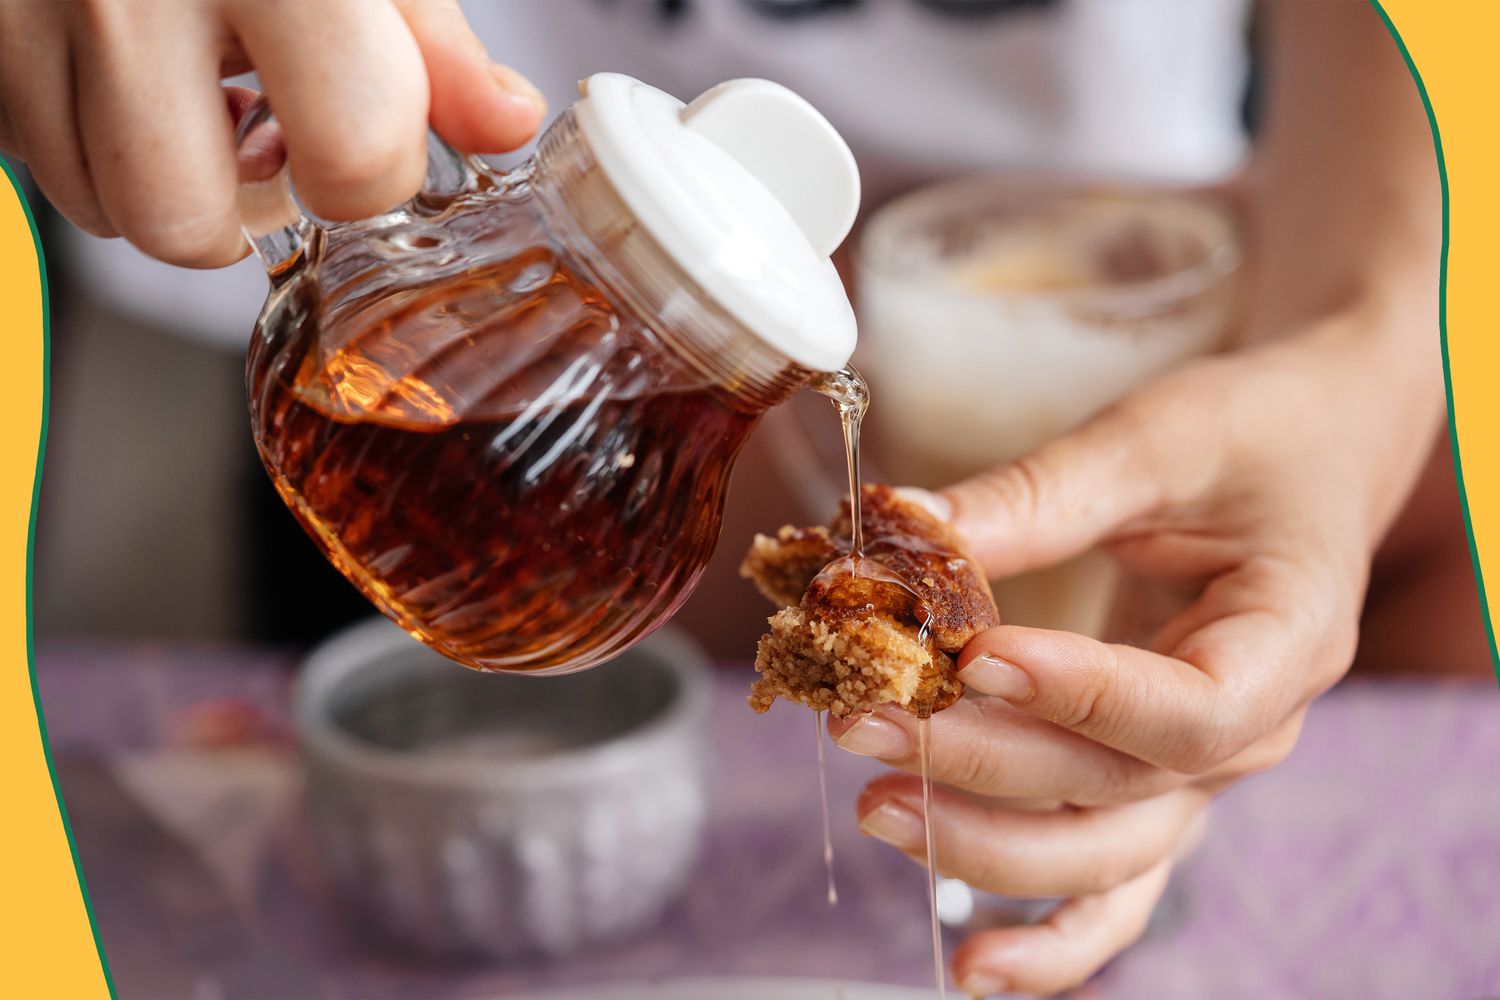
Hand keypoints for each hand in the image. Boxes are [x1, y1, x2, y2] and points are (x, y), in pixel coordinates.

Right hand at [0, 0, 544, 266]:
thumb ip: (436, 45)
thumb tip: (507, 122)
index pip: (349, 156)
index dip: (373, 179)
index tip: (372, 149)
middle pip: (182, 221)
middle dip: (244, 218)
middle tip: (274, 155)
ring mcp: (35, 9)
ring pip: (100, 205)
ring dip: (163, 187)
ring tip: (199, 104)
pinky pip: (38, 155)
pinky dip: (93, 144)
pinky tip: (130, 76)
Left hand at [830, 313, 1442, 995]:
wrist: (1307, 455)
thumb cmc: (1246, 439)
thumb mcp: (1152, 441)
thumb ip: (1035, 494)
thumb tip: (896, 524)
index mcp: (1284, 642)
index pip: (1185, 711)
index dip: (1077, 696)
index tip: (972, 656)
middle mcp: (1250, 732)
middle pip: (1118, 793)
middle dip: (982, 767)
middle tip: (866, 719)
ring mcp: (1200, 775)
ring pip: (1101, 856)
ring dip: (984, 848)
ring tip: (877, 805)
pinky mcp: (1152, 785)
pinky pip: (1111, 889)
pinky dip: (1047, 941)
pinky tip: (969, 970)